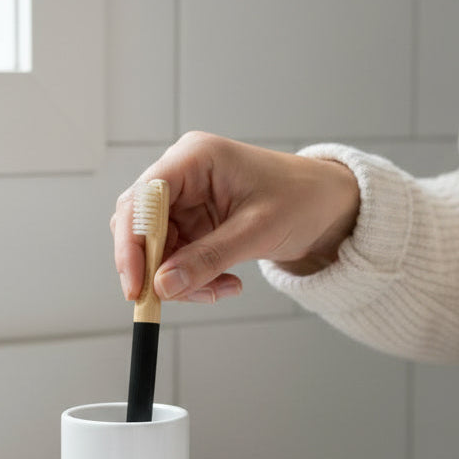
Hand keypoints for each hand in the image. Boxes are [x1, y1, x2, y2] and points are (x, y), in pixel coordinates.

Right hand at [110, 131, 359, 302]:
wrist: (327, 206)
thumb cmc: (301, 200)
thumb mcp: (257, 231)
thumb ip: (209, 258)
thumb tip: (162, 286)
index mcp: (195, 158)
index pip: (142, 198)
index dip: (132, 242)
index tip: (137, 285)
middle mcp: (182, 174)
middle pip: (140, 224)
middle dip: (154, 266)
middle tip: (169, 301)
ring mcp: (185, 199)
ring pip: (155, 248)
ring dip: (178, 279)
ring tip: (221, 291)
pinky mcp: (193, 222)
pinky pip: (175, 258)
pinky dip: (193, 278)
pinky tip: (226, 284)